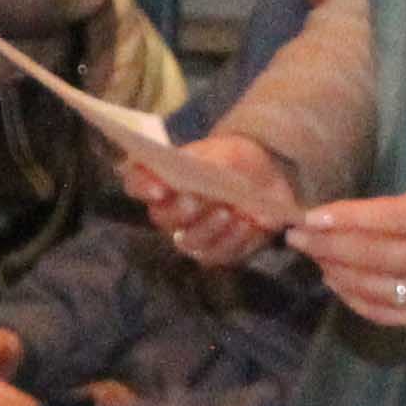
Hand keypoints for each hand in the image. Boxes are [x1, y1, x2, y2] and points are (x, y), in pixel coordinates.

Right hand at [130, 136, 297, 265]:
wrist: (268, 177)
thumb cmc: (236, 160)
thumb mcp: (222, 151)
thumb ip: (202, 159)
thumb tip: (185, 161)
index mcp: (163, 179)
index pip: (137, 183)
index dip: (141, 186)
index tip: (157, 188)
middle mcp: (171, 211)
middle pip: (161, 217)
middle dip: (177, 211)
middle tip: (193, 201)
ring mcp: (192, 234)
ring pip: (188, 241)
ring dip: (207, 228)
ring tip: (227, 211)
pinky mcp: (216, 251)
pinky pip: (216, 254)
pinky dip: (232, 239)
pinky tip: (246, 223)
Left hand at [285, 174, 405, 326]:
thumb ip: (398, 204)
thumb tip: (340, 216)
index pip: (386, 220)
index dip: (344, 218)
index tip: (309, 216)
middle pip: (374, 255)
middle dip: (328, 245)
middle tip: (296, 235)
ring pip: (375, 286)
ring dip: (335, 270)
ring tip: (311, 254)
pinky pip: (386, 313)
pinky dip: (354, 299)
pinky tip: (334, 281)